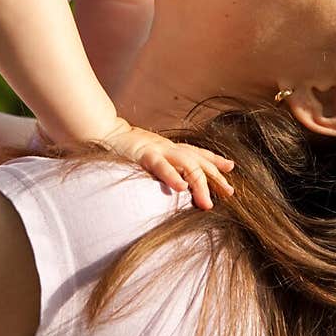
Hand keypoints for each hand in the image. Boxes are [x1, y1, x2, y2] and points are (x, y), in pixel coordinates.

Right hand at [100, 121, 234, 210]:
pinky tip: (182, 187)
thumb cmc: (126, 149)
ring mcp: (158, 150)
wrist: (105, 133)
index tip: (230, 168)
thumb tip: (177, 181)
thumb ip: (164, 165)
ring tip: (207, 202)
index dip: (215, 160)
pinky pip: (161, 166)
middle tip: (230, 193)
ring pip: (186, 164)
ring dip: (199, 183)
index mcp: (171, 149)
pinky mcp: (145, 154)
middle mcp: (169, 148)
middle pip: (199, 161)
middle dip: (215, 177)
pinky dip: (172, 176)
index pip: (198, 153)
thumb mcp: (150, 157)